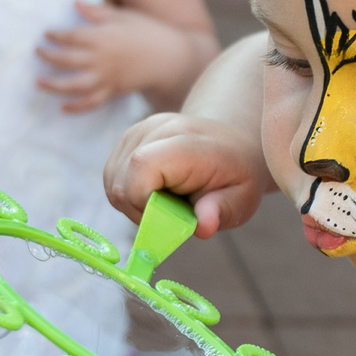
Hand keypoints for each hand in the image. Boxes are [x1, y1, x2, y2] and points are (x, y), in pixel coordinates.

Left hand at [36, 1, 186, 113]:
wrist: (170, 58)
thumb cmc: (147, 31)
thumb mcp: (123, 16)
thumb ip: (96, 12)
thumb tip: (74, 3)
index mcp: (104, 38)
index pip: (71, 37)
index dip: (55, 36)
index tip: (46, 34)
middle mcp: (102, 60)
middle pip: (67, 60)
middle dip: (49, 57)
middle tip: (37, 52)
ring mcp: (107, 78)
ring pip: (74, 85)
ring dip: (54, 86)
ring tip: (38, 82)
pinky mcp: (113, 92)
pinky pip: (92, 103)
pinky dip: (76, 107)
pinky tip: (62, 107)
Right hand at [104, 111, 272, 237]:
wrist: (231, 144)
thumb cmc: (236, 175)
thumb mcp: (242, 199)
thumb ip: (222, 211)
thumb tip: (204, 226)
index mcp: (189, 142)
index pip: (142, 165)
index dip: (144, 201)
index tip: (168, 217)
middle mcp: (159, 128)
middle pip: (121, 180)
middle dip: (139, 209)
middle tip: (170, 214)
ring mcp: (139, 129)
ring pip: (112, 180)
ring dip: (132, 202)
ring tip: (164, 202)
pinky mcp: (128, 137)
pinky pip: (112, 174)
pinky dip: (128, 192)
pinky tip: (154, 192)